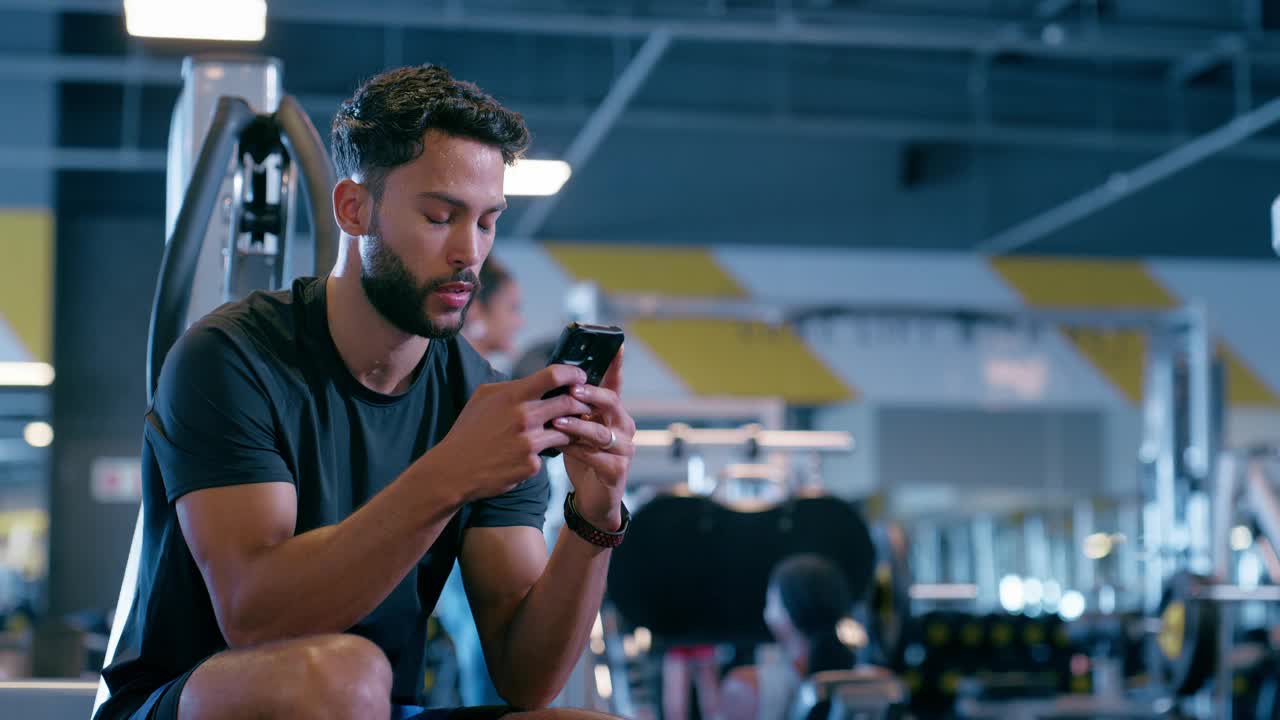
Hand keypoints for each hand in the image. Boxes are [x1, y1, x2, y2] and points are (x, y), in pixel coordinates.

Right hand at [435, 365, 591, 501]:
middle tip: (584, 405)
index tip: (580, 377)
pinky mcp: (532, 465)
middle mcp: (525, 417)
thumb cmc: (468, 431)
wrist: (454, 469)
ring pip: (566, 431)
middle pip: (569, 402)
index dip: (574, 374)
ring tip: (567, 429)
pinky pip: (548, 454)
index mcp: (513, 396)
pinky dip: (546, 452)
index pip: (554, 375)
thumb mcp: (483, 397)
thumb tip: (534, 380)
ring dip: (570, 429)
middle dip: (582, 403)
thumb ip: (510, 387)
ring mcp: (530, 442)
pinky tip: (536, 452)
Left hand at [551, 348, 635, 530]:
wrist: (593, 498)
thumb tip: (551, 380)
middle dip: (591, 394)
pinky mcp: (617, 470)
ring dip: (578, 425)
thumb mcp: (577, 427)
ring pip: (602, 432)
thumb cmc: (583, 456)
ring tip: (557, 422)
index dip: (616, 364)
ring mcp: (624, 449)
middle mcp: (624, 426)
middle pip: (611, 402)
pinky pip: (595, 457)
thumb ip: (573, 406)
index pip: (616, 383)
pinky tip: (560, 446)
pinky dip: (576, 450)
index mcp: (614, 412)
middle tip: (571, 389)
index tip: (617, 344)